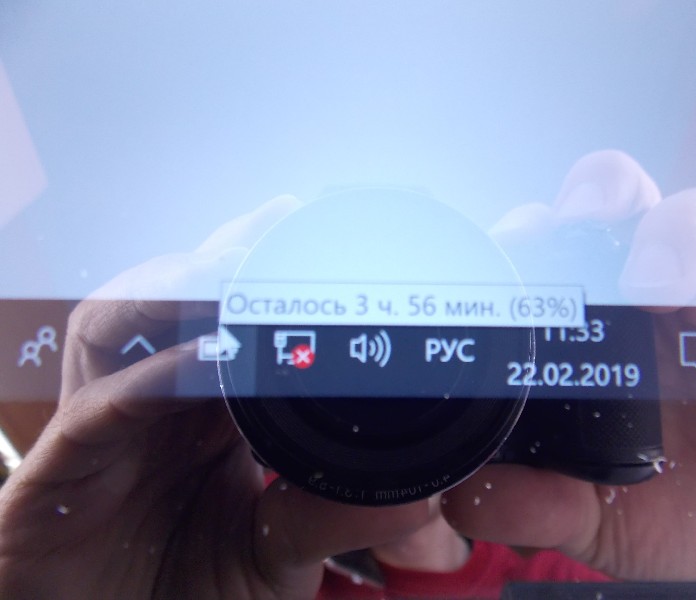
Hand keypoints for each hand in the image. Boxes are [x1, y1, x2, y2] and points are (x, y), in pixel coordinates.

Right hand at [0, 196, 432, 599]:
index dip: (262, 281)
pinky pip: (96, 411)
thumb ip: (328, 517)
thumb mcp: (274, 554)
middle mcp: (148, 410)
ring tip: (235, 269)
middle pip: (167, 306)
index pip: (225, 327)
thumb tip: (420, 490)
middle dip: (217, 258)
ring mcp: (98, 435)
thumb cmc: (189, 599)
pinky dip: (147, 381)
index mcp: (198, 418)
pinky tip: (201, 364)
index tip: (319, 241)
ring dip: (172, 292)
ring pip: (113, 330)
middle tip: (281, 220)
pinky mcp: (53, 478)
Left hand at [446, 151, 695, 597]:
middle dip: (592, 201)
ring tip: (653, 288)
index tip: (506, 261)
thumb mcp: (606, 519)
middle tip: (574, 233)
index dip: (525, 241)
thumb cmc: (691, 514)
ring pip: (693, 214)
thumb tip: (462, 500)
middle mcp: (654, 300)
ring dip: (666, 234)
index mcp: (598, 332)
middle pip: (616, 205)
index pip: (553, 254)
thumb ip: (539, 504)